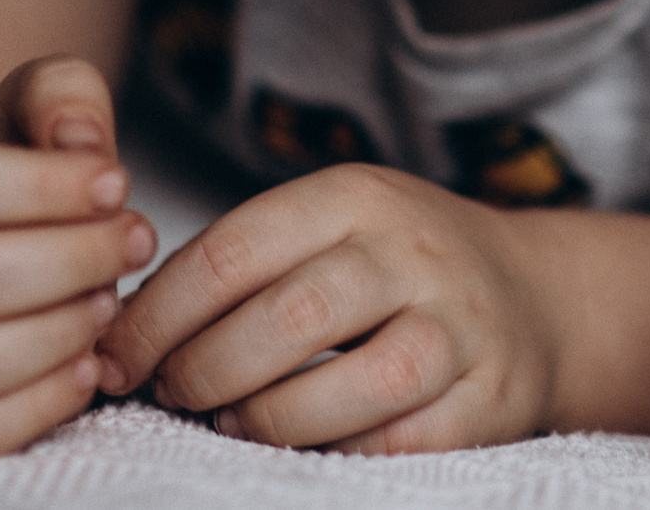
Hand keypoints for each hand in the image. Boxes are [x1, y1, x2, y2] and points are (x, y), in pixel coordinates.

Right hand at [0, 55, 157, 460]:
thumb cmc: (10, 177)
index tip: (116, 182)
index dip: (39, 186)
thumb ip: (61, 96)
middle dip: (65, 264)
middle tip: (133, 246)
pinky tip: (85, 366)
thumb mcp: (33, 111)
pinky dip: (30, 409)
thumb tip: (80, 144)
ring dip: (47, 339)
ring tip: (108, 305)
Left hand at [96, 164, 555, 453]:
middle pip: (286, 319)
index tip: (115, 360)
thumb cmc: (395, 265)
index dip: (154, 318)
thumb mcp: (330, 223)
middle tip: (172, 395)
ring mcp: (459, 326)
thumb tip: (121, 330)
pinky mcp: (490, 397)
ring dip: (265, 422)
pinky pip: (397, 444)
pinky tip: (305, 447)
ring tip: (231, 424)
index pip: (231, 253)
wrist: (534, 295)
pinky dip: (337, 454)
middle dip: (202, 372)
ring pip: (348, 389)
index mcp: (357, 196)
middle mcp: (413, 252)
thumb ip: (241, 262)